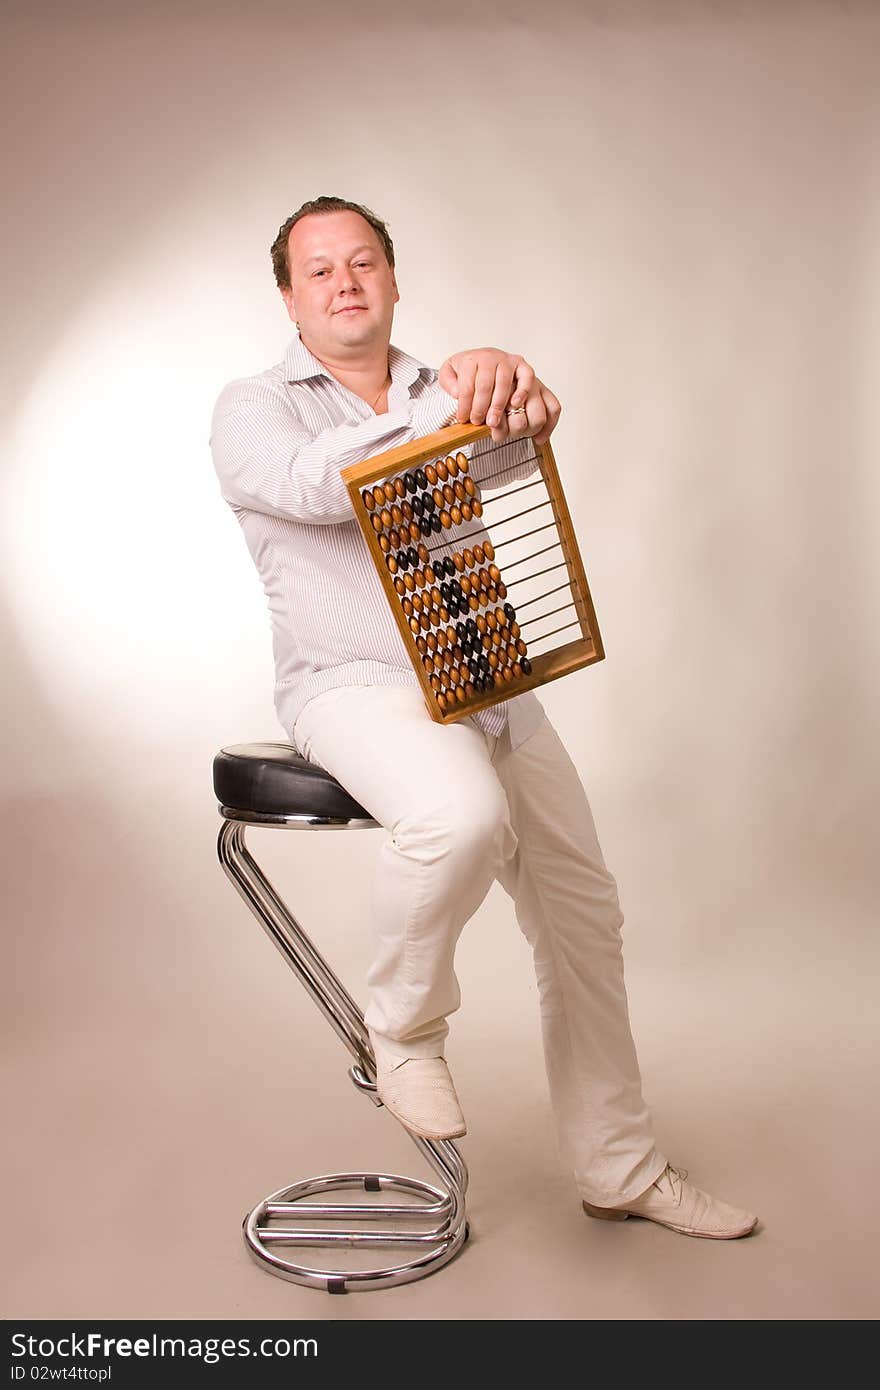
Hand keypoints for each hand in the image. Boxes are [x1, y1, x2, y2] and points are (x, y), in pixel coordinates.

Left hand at [439, 347, 560, 444]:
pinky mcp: (524, 367)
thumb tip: (458, 392)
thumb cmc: (468, 370)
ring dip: (498, 406)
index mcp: (472, 358)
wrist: (484, 360)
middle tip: (478, 422)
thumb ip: (448, 381)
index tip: (463, 418)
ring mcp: (509, 361)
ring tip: (493, 422)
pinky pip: (527, 378)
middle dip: (480, 408)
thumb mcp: (449, 372)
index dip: (464, 405)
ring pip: (505, 384)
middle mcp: (492, 356)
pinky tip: (516, 404)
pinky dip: (523, 391)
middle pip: (485, 385)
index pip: (467, 384)